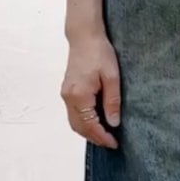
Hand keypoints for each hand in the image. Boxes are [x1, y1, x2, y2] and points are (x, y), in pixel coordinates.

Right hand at [61, 33, 121, 148]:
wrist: (84, 37)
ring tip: (104, 135)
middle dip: (94, 138)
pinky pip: (73, 114)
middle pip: (79, 127)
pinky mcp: (67, 91)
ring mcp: (65, 95)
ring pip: (74, 122)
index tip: (114, 143)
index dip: (102, 137)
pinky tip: (96, 122)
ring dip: (88, 131)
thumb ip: (112, 101)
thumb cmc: (99, 53)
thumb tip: (113, 123)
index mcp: (79, 95)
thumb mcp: (112, 77)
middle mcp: (68, 98)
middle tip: (110, 142)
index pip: (90, 125)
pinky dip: (83, 122)